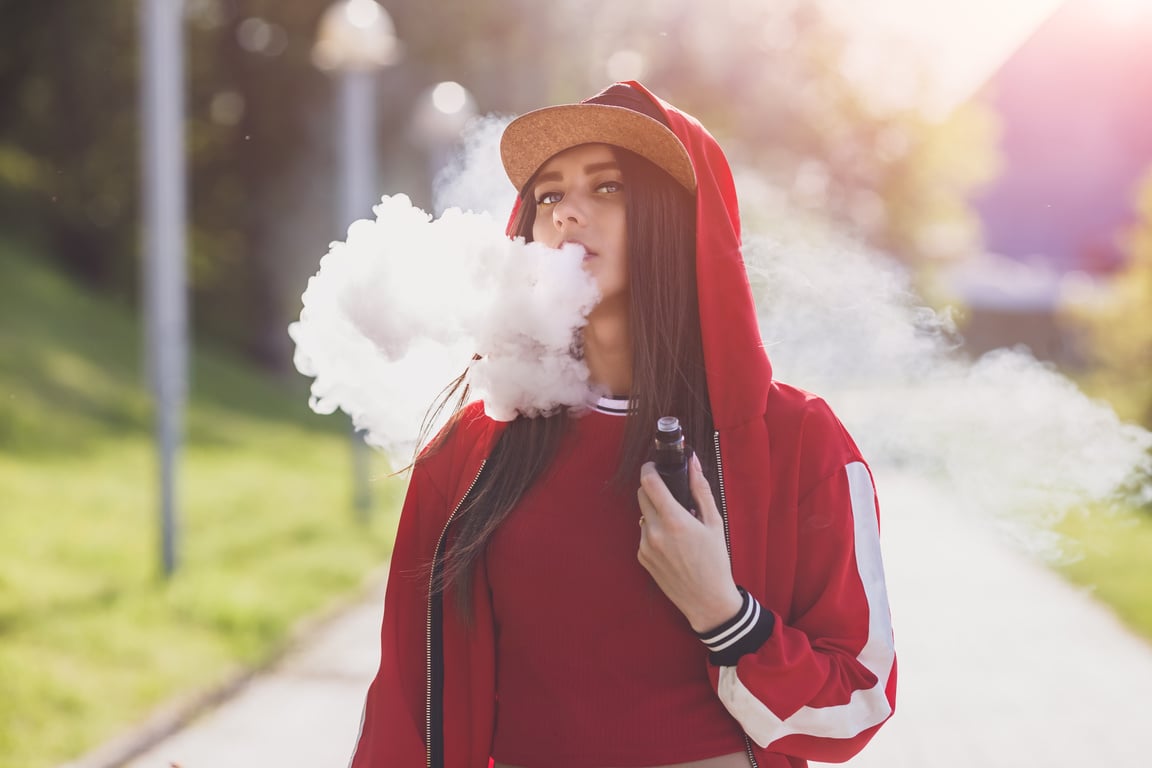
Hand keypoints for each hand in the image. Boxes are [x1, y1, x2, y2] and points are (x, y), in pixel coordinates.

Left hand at [637, 453, 742, 631]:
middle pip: (641, 495)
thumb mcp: (714, 522)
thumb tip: (693, 461)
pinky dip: (654, 532)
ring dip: (654, 513)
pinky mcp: (641, 558)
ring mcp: (645, 546)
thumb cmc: (715, 561)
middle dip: (653, 489)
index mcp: (674, 520)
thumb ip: (701, 489)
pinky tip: (672, 544)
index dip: (649, 468)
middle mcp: (654, 532)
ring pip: (643, 516)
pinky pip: (643, 534)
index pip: (649, 482)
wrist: (707, 600)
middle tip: (670, 495)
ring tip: (676, 526)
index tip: (654, 465)